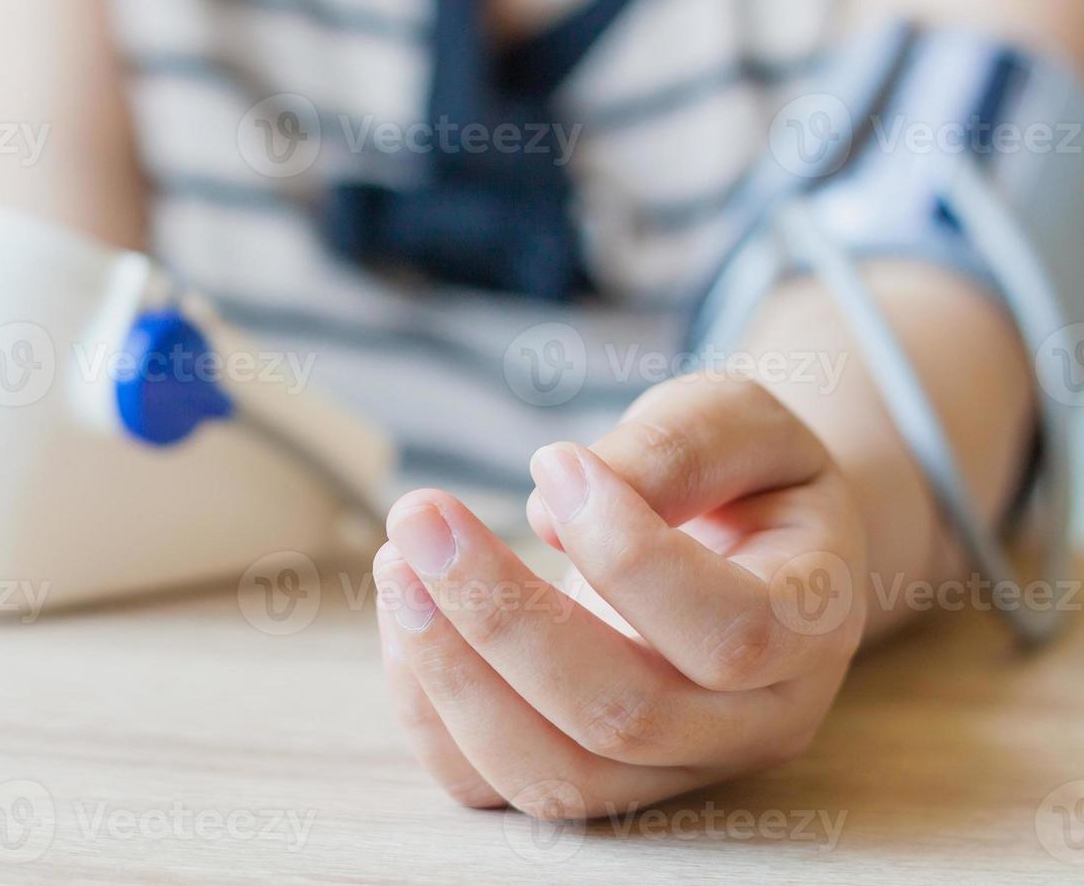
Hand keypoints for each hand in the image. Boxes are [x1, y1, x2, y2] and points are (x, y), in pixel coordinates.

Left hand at [373, 376, 867, 817]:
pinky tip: (404, 615)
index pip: (729, 632)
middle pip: (623, 717)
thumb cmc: (743, 475)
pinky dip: (429, 710)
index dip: (627, 552)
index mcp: (811, 627)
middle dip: (502, 613)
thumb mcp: (739, 423)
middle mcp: (749, 724)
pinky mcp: (587, 778)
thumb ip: (678, 446)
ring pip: (554, 775)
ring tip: (396, 563)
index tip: (550, 459)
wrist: (744, 545)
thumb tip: (551, 512)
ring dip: (452, 672)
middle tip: (421, 514)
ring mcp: (666, 771)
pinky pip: (492, 785)